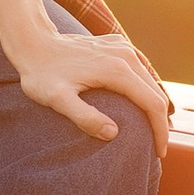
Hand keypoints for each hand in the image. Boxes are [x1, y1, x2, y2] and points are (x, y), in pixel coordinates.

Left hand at [9, 25, 173, 147]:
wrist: (32, 41)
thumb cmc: (41, 74)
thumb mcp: (57, 100)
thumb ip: (84, 117)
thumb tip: (113, 133)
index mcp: (118, 70)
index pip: (153, 105)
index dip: (160, 131)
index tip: (159, 153)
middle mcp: (126, 55)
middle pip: (156, 93)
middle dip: (160, 123)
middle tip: (157, 149)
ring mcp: (123, 47)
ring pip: (150, 81)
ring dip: (154, 106)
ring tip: (151, 131)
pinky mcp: (117, 44)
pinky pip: (140, 70)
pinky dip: (144, 90)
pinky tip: (138, 105)